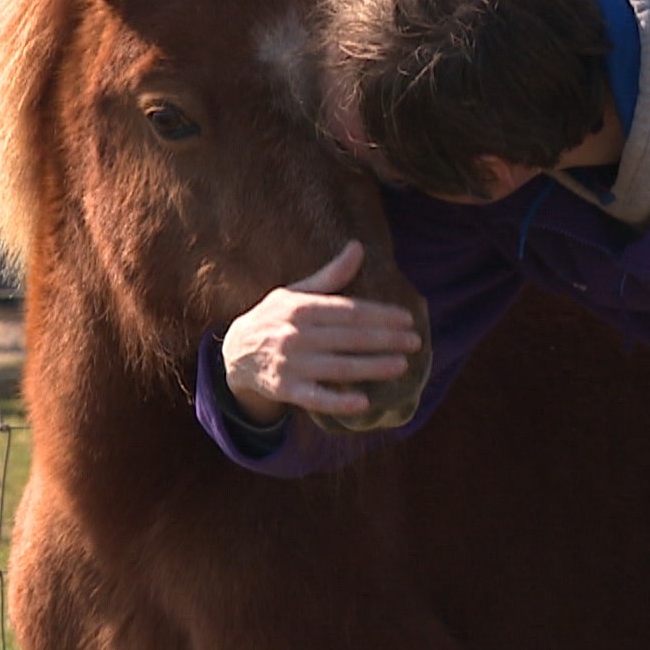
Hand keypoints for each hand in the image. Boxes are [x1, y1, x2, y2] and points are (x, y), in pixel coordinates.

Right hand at [220, 241, 421, 424]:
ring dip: (372, 367)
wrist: (234, 354)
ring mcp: (290, 364)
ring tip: (401, 365)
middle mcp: (295, 335)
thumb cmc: (273, 319)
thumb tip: (358, 247)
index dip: (379, 314)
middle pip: (349, 338)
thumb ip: (331, 276)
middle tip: (415, 341)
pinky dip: (338, 401)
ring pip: (339, 366)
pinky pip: (316, 398)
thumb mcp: (295, 293)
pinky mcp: (286, 390)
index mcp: (301, 308)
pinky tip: (363, 402)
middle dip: (385, 339)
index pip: (348, 311)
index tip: (406, 318)